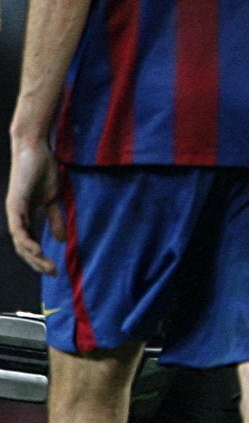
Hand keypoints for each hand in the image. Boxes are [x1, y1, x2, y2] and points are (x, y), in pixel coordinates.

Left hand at [7, 139, 60, 273]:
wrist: (34, 149)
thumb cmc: (43, 170)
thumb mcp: (54, 199)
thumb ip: (55, 219)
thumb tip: (60, 240)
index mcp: (25, 216)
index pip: (30, 243)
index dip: (40, 258)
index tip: (55, 270)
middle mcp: (16, 216)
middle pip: (23, 247)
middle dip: (37, 262)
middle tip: (53, 273)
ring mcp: (14, 211)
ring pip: (20, 241)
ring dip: (32, 256)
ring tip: (46, 266)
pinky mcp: (15, 204)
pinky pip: (19, 228)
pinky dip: (27, 240)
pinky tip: (36, 251)